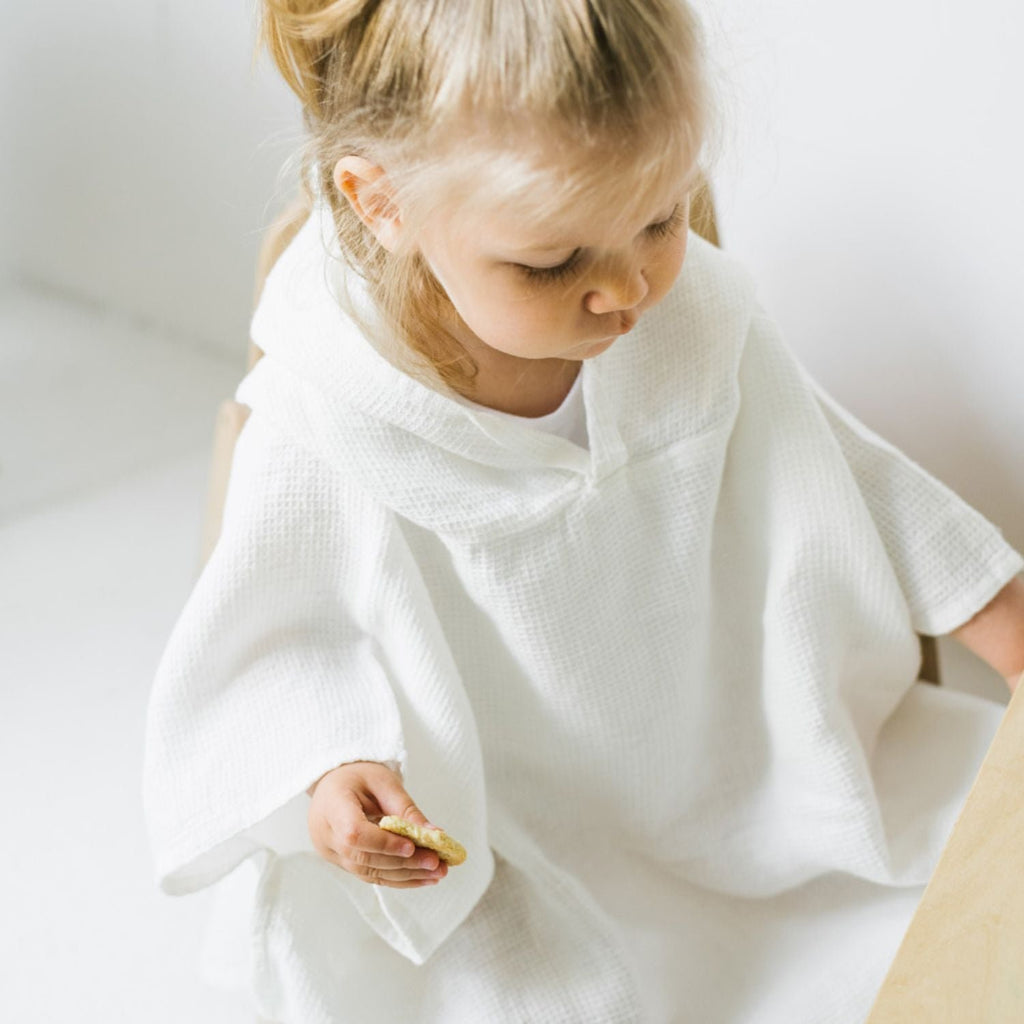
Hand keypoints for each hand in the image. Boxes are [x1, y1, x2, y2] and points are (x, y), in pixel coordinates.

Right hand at [306, 761, 449, 888]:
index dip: (384, 844)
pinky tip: (421, 878)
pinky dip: (397, 878)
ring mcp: (330, 853)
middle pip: (363, 858)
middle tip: (436, 864)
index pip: (354, 833)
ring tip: (436, 874)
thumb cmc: (359, 776)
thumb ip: (406, 809)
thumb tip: (434, 834)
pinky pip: (369, 875)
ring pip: (368, 872)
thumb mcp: (384, 782)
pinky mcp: (341, 863)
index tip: (412, 846)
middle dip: (403, 864)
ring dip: (405, 876)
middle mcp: (325, 835)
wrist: (336, 782)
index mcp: (332, 806)